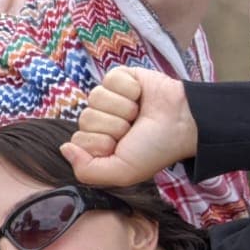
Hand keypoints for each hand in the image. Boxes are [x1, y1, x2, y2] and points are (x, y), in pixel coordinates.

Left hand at [60, 66, 198, 186]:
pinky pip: (109, 80)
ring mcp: (109, 98)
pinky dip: (129, 89)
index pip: (78, 140)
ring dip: (123, 108)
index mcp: (97, 142)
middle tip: (134, 129)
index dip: (101, 143)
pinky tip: (141, 96)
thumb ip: (87, 170)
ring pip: (96, 98)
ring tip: (139, 113)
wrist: (185, 123)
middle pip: (86, 119)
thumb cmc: (155, 149)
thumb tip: (64, 149)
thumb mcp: (122, 172)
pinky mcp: (120, 78)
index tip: (122, 146)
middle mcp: (100, 120)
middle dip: (114, 126)